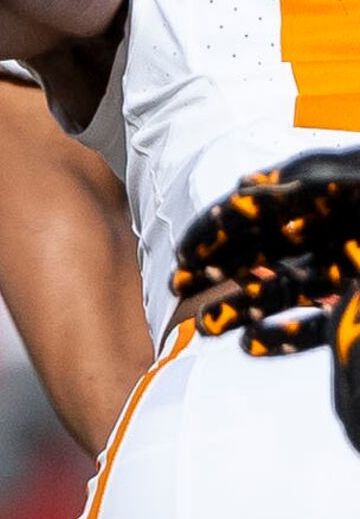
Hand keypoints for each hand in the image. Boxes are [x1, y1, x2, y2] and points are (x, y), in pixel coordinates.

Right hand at [176, 147, 359, 352]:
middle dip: (216, 267)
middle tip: (177, 286)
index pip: (259, 211)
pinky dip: (281, 339)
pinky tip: (248, 345)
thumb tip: (245, 189)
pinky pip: (315, 328)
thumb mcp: (357, 173)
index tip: (183, 251)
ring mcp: (344, 274)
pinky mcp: (354, 311)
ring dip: (239, 307)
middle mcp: (330, 236)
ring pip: (280, 292)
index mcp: (327, 199)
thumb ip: (310, 174)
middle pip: (261, 251)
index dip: (218, 229)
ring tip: (203, 326)